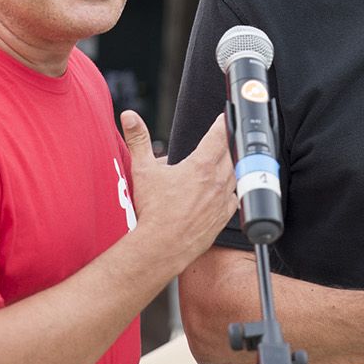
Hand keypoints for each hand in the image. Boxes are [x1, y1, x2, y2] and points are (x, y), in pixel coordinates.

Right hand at [119, 111, 235, 268]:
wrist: (161, 247)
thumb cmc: (152, 211)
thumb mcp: (142, 170)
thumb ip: (138, 139)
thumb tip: (129, 116)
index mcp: (200, 166)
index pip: (218, 136)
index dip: (222, 124)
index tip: (225, 117)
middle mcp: (216, 181)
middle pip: (230, 154)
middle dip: (227, 143)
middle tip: (224, 137)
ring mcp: (222, 201)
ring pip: (234, 175)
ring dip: (230, 166)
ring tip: (224, 161)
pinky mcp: (223, 218)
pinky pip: (234, 198)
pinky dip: (230, 190)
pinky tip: (224, 190)